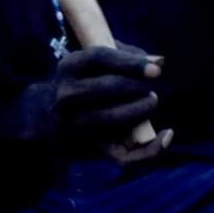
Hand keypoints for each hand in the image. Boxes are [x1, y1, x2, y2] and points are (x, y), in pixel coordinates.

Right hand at [33, 44, 172, 167]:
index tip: (157, 69)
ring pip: (115, 117)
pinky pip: (125, 156)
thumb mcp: (92, 61)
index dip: (130, 63)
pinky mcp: (93, 148)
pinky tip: (167, 135)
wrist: (45, 116)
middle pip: (109, 87)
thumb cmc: (83, 81)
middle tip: (150, 87)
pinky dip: (151, 150)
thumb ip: (125, 55)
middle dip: (138, 86)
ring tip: (150, 100)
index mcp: (69, 67)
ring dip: (142, 109)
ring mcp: (77, 124)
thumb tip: (159, 61)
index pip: (99, 58)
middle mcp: (67, 95)